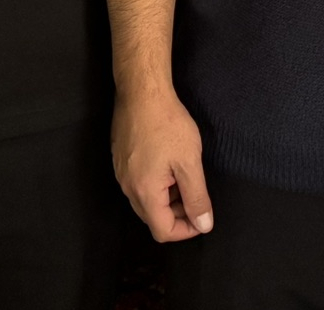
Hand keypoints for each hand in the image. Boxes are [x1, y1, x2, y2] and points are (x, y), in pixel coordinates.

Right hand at [113, 82, 212, 241]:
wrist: (141, 91)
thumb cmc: (167, 124)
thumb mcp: (189, 162)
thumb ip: (197, 197)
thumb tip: (204, 225)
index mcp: (144, 193)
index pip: (163, 231)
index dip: (186, 230)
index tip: (202, 216)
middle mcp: (127, 187)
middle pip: (152, 218)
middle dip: (176, 214)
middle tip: (195, 195)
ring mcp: (121, 173)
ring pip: (145, 201)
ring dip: (166, 199)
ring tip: (183, 175)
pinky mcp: (119, 159)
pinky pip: (138, 183)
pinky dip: (156, 184)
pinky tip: (168, 162)